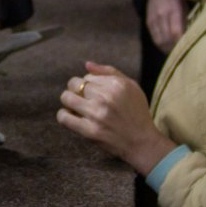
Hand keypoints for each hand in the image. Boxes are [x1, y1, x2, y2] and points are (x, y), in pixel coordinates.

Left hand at [58, 61, 176, 175]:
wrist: (142, 142)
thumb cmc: (137, 113)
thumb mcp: (131, 86)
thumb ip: (109, 72)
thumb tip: (86, 64)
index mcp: (116, 84)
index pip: (87, 76)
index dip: (88, 84)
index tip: (93, 93)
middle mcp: (105, 96)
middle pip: (74, 84)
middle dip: (76, 90)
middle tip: (83, 99)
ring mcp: (96, 114)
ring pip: (66, 97)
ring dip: (68, 101)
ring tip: (76, 107)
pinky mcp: (90, 131)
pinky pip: (64, 117)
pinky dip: (64, 115)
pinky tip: (71, 117)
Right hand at [145, 0, 187, 52]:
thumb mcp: (185, 7)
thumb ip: (186, 22)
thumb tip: (189, 39)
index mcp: (173, 10)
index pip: (175, 32)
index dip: (180, 42)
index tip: (186, 49)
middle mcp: (161, 15)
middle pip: (166, 38)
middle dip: (173, 48)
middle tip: (181, 54)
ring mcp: (153, 19)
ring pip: (159, 41)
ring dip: (167, 49)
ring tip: (174, 52)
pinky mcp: (148, 22)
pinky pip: (154, 38)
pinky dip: (161, 45)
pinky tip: (167, 47)